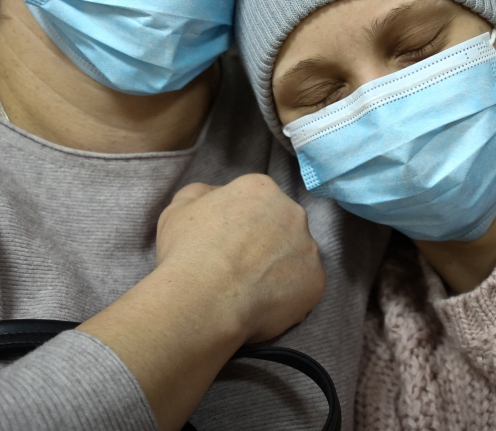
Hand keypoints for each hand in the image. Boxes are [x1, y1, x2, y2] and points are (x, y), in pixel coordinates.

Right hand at [156, 174, 325, 342]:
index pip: (256, 201)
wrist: (203, 299)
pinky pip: (303, 288)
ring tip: (250, 290)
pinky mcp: (317, 281)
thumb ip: (201, 194)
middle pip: (282, 226)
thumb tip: (215, 194)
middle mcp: (293, 212)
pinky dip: (288, 296)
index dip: (240, 223)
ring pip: (296, 257)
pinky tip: (263, 305)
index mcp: (262, 189)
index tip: (227, 243)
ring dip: (279, 269)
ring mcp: (309, 247)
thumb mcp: (179, 208)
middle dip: (265, 243)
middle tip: (240, 267)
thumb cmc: (187, 251)